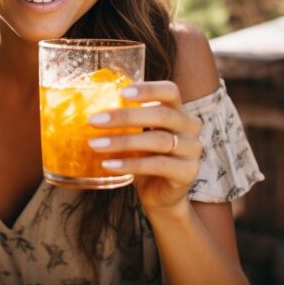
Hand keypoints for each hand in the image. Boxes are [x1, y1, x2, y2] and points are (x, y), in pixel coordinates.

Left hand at [88, 81, 202, 216]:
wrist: (160, 195)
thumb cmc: (146, 157)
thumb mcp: (138, 134)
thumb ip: (127, 118)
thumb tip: (91, 105)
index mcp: (179, 111)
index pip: (170, 91)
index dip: (149, 89)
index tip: (121, 92)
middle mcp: (190, 127)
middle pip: (162, 115)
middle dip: (125, 116)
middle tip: (94, 120)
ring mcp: (192, 150)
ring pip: (159, 140)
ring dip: (123, 141)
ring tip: (95, 144)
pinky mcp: (188, 173)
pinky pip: (157, 165)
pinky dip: (130, 164)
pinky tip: (108, 164)